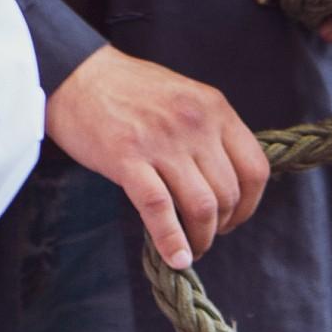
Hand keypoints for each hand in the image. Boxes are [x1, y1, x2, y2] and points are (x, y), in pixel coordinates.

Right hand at [45, 47, 269, 268]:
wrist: (76, 73)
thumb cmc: (130, 92)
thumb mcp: (185, 98)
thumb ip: (211, 133)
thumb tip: (229, 184)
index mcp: (215, 108)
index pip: (255, 170)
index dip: (250, 205)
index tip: (233, 218)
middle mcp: (195, 123)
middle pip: (228, 195)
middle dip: (221, 226)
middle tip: (205, 235)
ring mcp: (162, 140)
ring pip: (201, 207)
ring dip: (200, 239)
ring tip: (192, 248)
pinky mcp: (127, 157)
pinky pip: (160, 210)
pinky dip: (172, 241)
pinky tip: (177, 259)